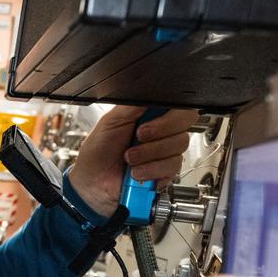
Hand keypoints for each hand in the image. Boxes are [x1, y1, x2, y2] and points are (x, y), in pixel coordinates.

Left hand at [70, 106, 197, 214]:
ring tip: (129, 159)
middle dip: (159, 132)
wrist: (92, 183)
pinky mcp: (166, 172)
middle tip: (137, 138)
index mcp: (151, 114)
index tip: (144, 123)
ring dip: (149, 154)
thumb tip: (152, 93)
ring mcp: (165, 152)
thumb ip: (133, 105)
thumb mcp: (111, 121)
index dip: (168, 113)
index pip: (177, 104)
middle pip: (185, 122)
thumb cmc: (98, 152)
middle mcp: (162, 131)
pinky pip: (172, 167)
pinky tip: (137, 173)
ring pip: (179, 145)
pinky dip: (151, 170)